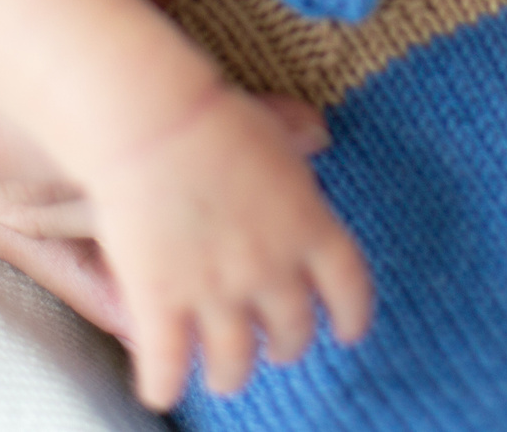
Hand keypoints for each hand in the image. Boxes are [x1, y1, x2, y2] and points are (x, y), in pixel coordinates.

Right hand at [0, 0, 328, 335]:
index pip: (3, 124)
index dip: (154, 143)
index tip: (290, 125)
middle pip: (20, 182)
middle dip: (168, 183)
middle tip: (317, 151)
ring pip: (9, 204)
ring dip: (142, 205)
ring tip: (288, 170)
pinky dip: (90, 224)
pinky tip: (190, 255)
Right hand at [89, 87, 373, 410]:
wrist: (154, 123)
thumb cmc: (214, 116)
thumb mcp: (274, 123)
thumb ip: (298, 136)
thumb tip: (318, 133)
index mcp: (308, 226)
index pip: (349, 287)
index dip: (351, 315)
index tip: (347, 332)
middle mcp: (271, 270)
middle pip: (292, 330)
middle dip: (287, 347)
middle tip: (277, 351)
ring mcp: (216, 292)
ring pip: (234, 361)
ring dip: (231, 375)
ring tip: (226, 378)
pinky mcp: (162, 302)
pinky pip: (168, 363)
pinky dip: (164, 384)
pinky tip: (160, 391)